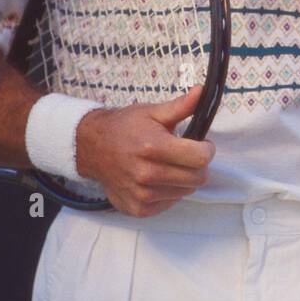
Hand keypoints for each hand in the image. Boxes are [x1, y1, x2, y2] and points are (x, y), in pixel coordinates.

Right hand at [75, 86, 215, 217]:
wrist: (92, 148)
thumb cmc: (124, 128)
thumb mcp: (152, 112)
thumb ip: (180, 106)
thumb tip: (201, 92)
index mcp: (153, 147)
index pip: (200, 158)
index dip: (207, 149)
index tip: (202, 144)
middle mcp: (146, 174)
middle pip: (197, 179)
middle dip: (197, 165)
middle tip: (185, 155)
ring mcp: (141, 195)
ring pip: (185, 192)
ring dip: (183, 179)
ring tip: (167, 165)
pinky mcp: (138, 208)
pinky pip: (170, 203)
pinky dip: (169, 192)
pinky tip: (157, 179)